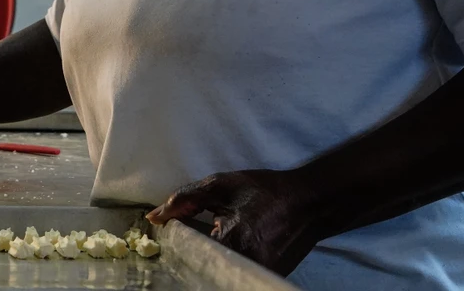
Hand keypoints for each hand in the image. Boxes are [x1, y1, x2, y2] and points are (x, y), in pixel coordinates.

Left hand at [146, 169, 325, 276]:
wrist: (309, 203)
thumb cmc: (265, 191)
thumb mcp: (221, 186)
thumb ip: (185, 199)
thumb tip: (155, 217)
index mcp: (232, 241)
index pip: (190, 255)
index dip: (179, 246)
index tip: (174, 236)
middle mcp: (245, 264)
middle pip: (204, 268)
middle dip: (195, 255)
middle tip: (198, 237)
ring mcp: (255, 273)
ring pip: (219, 272)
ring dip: (211, 260)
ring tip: (218, 239)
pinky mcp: (264, 277)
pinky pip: (234, 272)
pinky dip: (227, 263)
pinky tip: (231, 247)